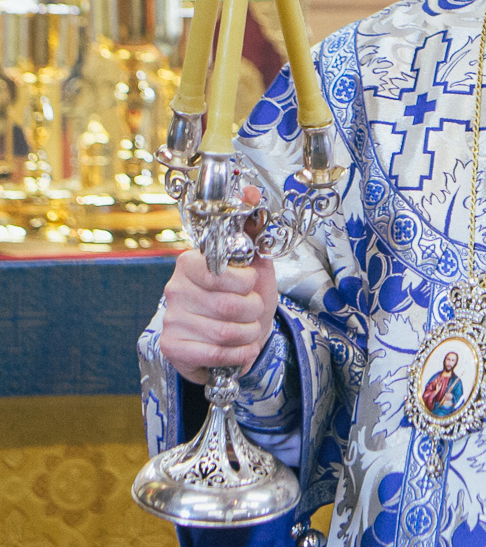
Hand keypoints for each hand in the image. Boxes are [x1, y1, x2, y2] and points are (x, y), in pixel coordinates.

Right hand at [160, 189, 276, 383]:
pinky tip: (239, 350)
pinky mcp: (171, 347)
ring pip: (224, 332)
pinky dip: (238, 355)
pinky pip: (215, 355)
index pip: (217, 273)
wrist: (236, 338)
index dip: (244, 283)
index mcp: (190, 263)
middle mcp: (174, 289)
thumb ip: (252, 229)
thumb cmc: (244, 297)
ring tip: (247, 330)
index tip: (250, 284)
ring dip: (248, 335)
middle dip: (252, 312)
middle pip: (227, 306)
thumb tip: (251, 192)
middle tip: (253, 311)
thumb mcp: (254, 263)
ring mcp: (170, 318)